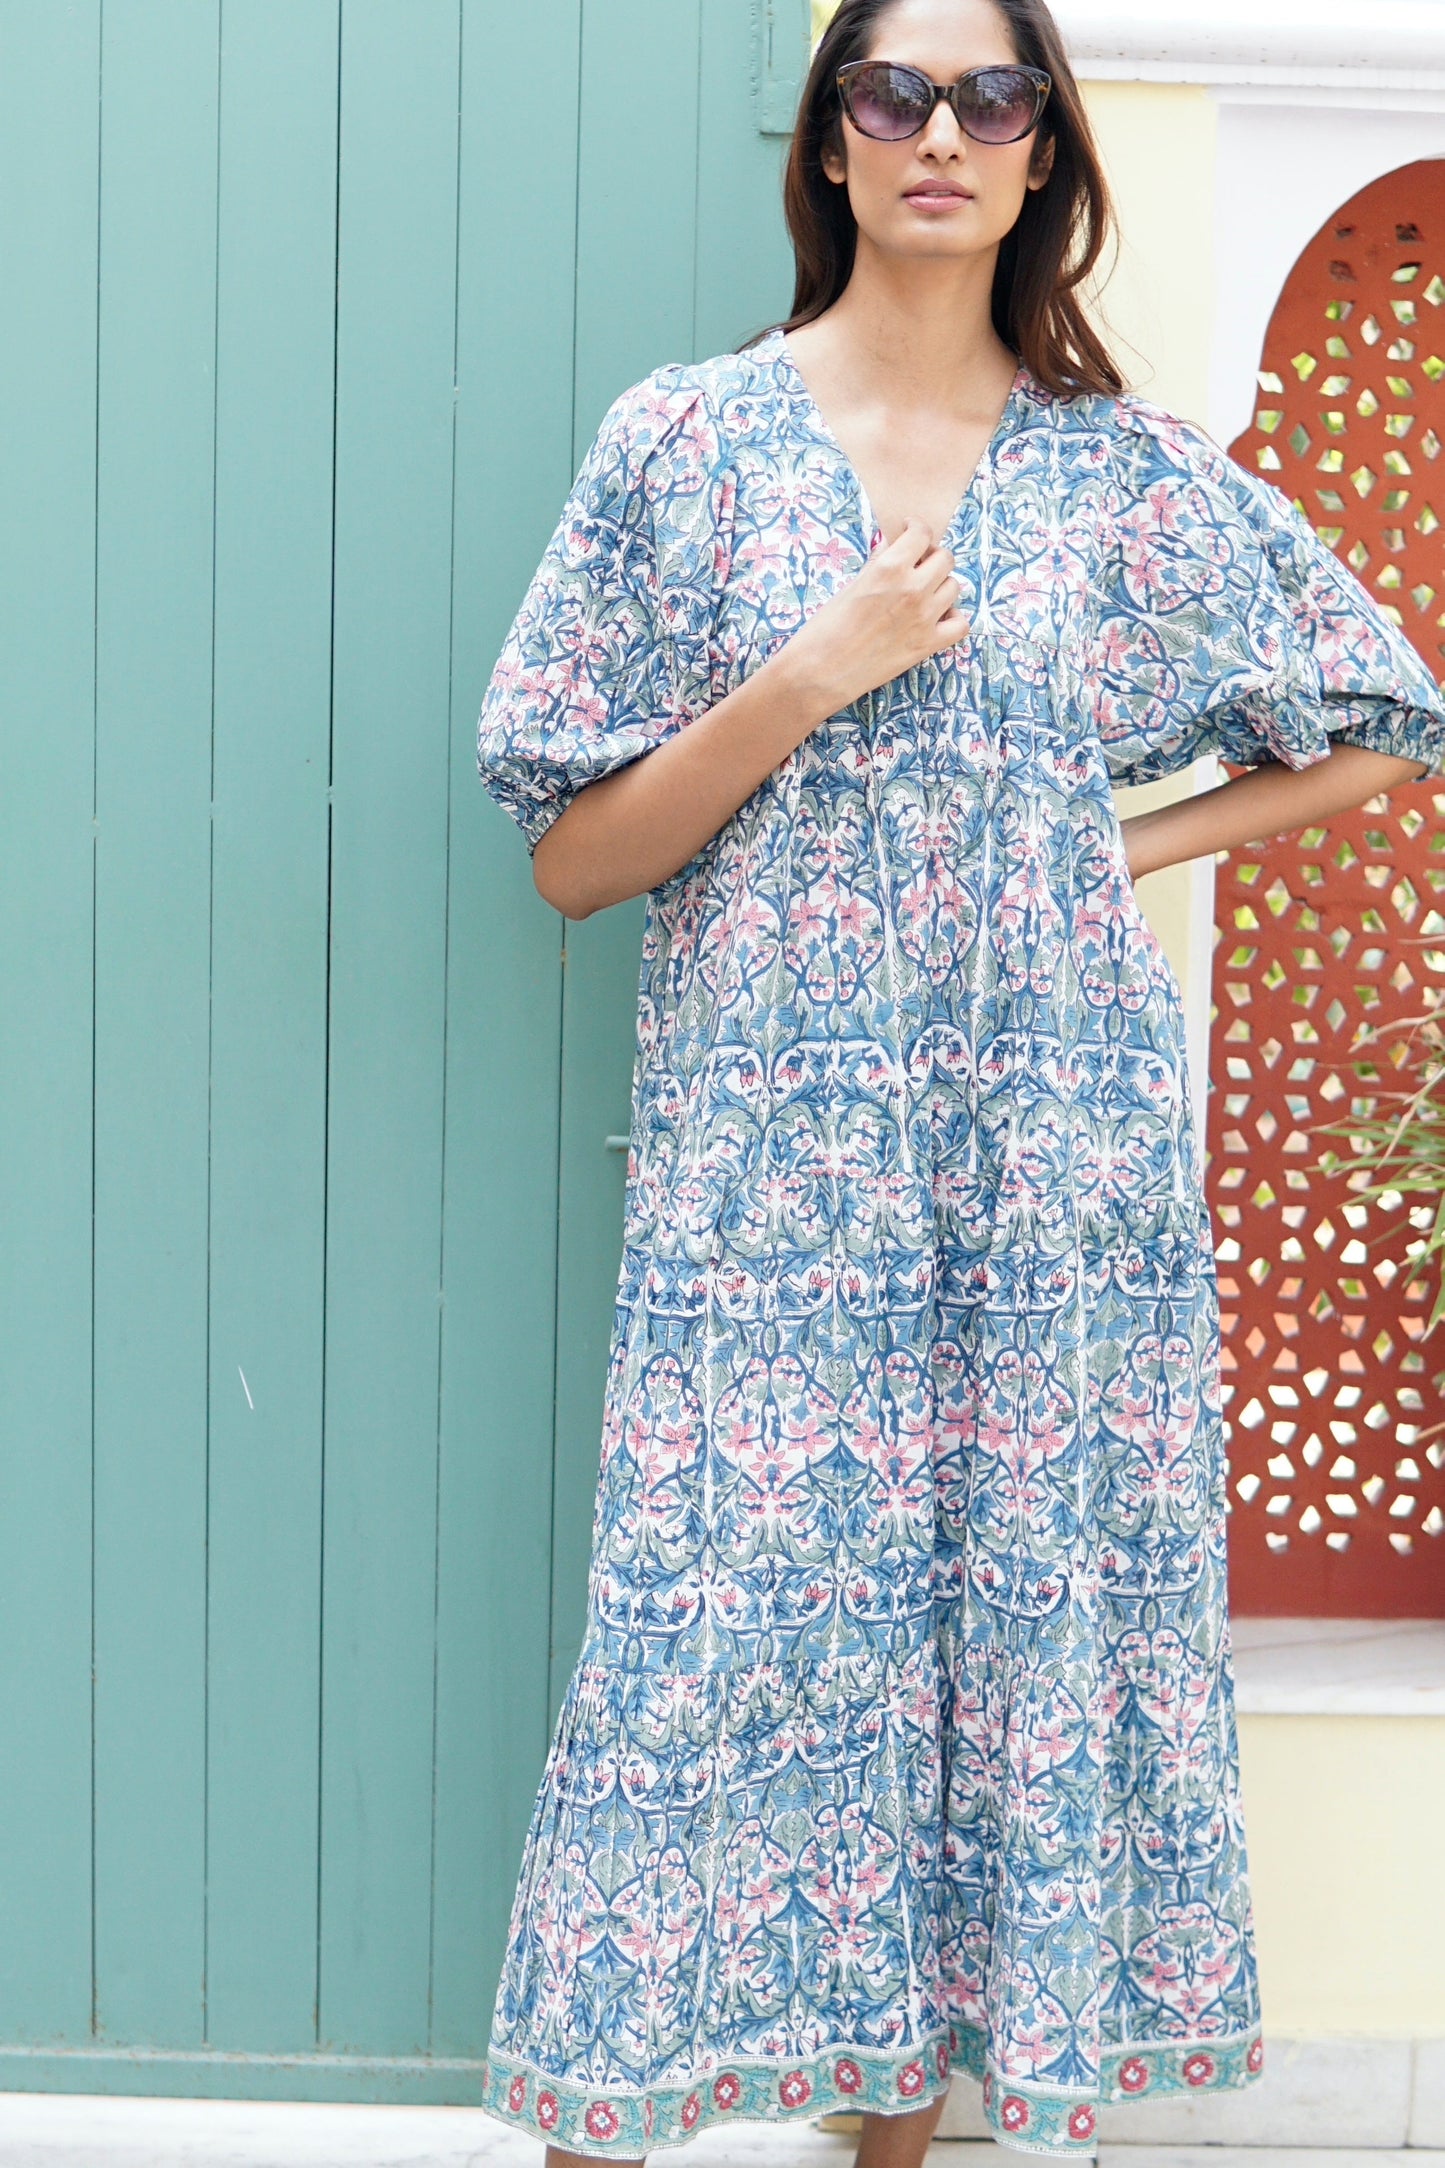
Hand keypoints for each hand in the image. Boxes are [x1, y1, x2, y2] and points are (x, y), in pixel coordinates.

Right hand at [783, 518, 970, 716]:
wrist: (821, 670)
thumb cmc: (826, 628)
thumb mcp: (851, 585)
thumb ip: (879, 563)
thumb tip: (894, 547)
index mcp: (889, 568)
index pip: (922, 533)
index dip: (917, 529)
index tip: (911, 532)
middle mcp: (912, 589)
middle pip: (945, 559)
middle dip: (932, 557)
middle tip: (918, 565)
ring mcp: (924, 617)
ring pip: (954, 587)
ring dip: (941, 586)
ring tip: (924, 593)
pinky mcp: (927, 644)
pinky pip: (960, 624)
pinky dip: (953, 618)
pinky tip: (937, 618)